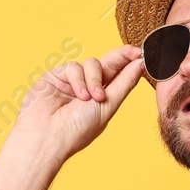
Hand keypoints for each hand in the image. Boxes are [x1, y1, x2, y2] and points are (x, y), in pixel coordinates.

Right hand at [7, 45, 145, 161]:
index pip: (119, 74)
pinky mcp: (56, 77)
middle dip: (121, 57)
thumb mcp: (108, 105)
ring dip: (95, 79)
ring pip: (91, 63)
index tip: (141, 54)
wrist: (48, 136)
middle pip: (108, 63)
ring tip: (93, 98)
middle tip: (134, 52)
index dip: (130, 62)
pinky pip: (74, 67)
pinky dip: (79, 80)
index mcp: (103, 97)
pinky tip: (78, 96)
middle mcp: (88, 87)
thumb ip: (124, 83)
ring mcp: (72, 82)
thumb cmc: (78, 129)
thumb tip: (140, 64)